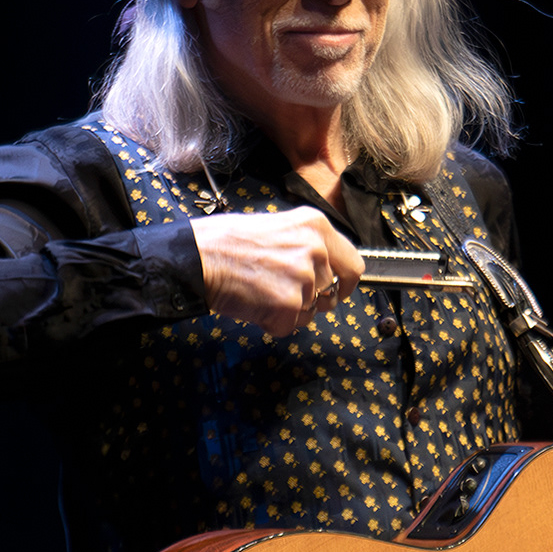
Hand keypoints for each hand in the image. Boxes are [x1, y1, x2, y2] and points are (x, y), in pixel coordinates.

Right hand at [189, 208, 362, 336]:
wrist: (199, 257)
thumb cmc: (228, 242)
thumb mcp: (278, 227)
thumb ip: (307, 245)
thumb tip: (326, 268)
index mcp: (316, 226)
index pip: (353, 265)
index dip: (345, 283)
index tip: (337, 290)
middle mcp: (316, 249)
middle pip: (330, 292)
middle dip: (309, 299)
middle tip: (279, 289)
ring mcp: (304, 278)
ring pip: (310, 312)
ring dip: (288, 310)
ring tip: (260, 291)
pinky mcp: (289, 304)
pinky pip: (289, 326)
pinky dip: (271, 322)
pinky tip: (254, 303)